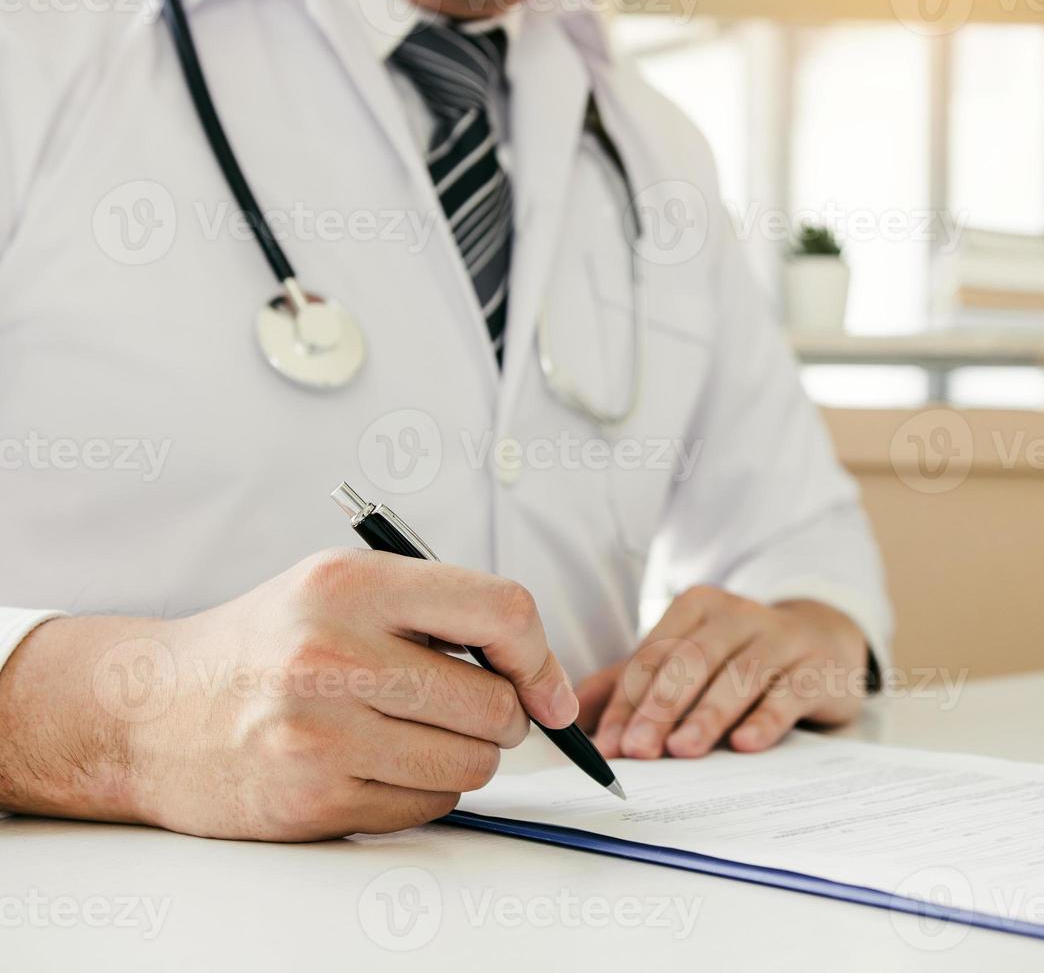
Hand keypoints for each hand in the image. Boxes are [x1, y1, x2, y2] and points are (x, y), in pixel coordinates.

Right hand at [0, 549, 575, 840]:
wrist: (150, 714)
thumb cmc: (266, 645)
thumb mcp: (341, 588)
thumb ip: (438, 610)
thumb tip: (541, 676)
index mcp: (351, 583)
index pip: (500, 611)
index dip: (541, 656)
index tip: (547, 690)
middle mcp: (332, 653)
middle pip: (494, 704)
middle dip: (502, 717)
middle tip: (468, 711)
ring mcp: (320, 732)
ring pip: (472, 765)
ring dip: (465, 758)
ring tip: (414, 734)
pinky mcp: (313, 798)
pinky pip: (429, 805)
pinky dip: (423, 791)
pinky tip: (377, 765)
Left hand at [581, 588, 869, 759]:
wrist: (822, 640)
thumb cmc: (740, 657)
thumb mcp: (685, 661)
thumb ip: (630, 684)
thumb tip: (571, 714)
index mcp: (696, 609)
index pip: (653, 656)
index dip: (626, 702)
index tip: (607, 745)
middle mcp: (738, 615)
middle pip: (691, 661)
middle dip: (660, 707)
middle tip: (638, 749)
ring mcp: (781, 639)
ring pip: (739, 675)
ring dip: (708, 715)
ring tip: (683, 750)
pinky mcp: (818, 667)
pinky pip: (790, 692)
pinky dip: (766, 718)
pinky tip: (746, 743)